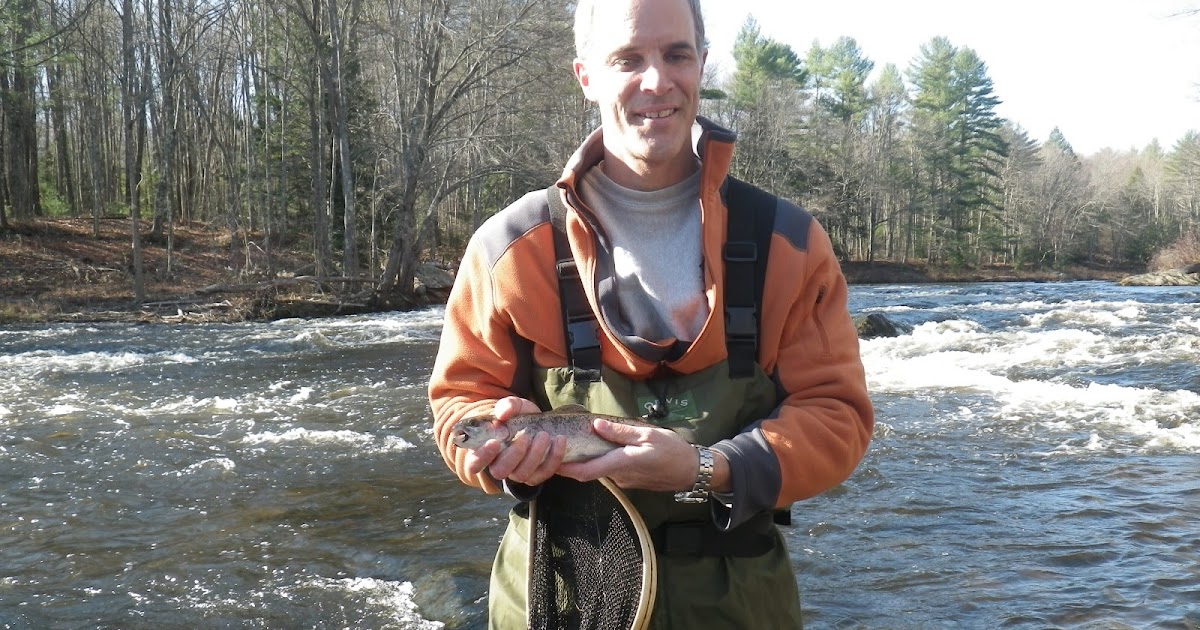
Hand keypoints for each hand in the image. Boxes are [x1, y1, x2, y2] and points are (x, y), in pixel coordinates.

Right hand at [462, 396, 566, 486]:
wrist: (536, 422)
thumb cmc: (516, 415)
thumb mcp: (512, 406)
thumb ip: (506, 406)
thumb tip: (503, 414)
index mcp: (484, 451)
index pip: (473, 464)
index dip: (482, 457)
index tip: (495, 442)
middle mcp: (499, 466)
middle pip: (500, 471)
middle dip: (514, 454)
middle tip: (526, 435)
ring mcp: (518, 473)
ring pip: (522, 475)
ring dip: (535, 455)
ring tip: (545, 435)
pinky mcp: (536, 475)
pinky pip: (544, 473)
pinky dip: (554, 457)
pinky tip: (559, 440)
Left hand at [557, 418, 701, 491]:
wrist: (692, 471)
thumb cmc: (672, 451)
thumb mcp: (647, 434)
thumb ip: (620, 432)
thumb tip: (596, 425)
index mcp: (621, 463)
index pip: (586, 471)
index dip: (566, 468)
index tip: (550, 460)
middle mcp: (619, 475)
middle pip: (590, 471)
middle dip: (572, 462)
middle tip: (557, 447)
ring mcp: (625, 480)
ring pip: (601, 470)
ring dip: (588, 460)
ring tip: (575, 443)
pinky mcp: (631, 480)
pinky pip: (611, 470)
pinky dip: (602, 461)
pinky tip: (601, 448)